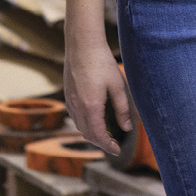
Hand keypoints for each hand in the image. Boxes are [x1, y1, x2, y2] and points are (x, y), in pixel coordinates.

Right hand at [63, 40, 131, 154]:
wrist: (82, 45)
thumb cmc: (101, 62)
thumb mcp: (117, 85)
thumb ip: (122, 108)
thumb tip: (127, 128)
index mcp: (91, 107)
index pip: (98, 135)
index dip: (108, 146)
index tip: (117, 150)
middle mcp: (77, 107)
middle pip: (88, 134)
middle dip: (101, 143)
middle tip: (114, 144)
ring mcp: (70, 101)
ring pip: (80, 127)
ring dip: (92, 134)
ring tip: (106, 134)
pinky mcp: (68, 95)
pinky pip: (74, 117)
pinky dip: (84, 124)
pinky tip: (93, 120)